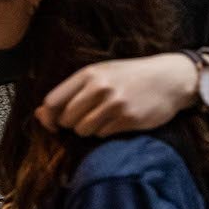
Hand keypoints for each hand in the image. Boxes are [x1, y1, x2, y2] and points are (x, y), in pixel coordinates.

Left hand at [35, 53, 197, 136]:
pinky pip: (102, 135)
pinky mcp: (128, 119)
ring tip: (103, 118)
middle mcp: (100, 87)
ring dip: (89, 130)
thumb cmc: (130, 76)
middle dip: (72, 124)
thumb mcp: (101, 74)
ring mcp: (114, 103)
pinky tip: (118, 120)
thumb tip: (39, 113)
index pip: (52, 101)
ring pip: (83, 130)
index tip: (53, 124)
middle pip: (66, 119)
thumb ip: (71, 92)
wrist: (169, 78)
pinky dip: (105, 132)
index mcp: (89, 73)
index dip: (48, 117)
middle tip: (87, 117)